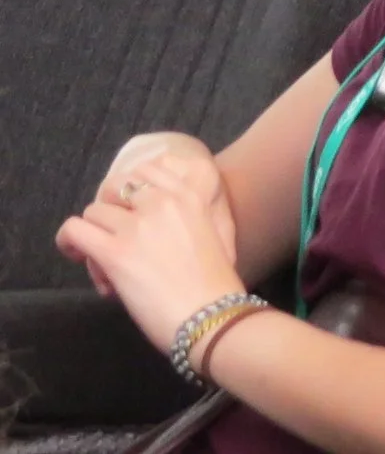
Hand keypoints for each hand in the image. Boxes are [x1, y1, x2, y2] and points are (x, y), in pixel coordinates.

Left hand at [65, 136, 230, 297]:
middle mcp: (162, 203)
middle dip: (110, 211)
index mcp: (189, 196)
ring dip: (94, 233)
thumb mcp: (208, 236)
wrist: (211, 316)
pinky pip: (75, 231)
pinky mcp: (115, 252)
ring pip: (93, 211)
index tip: (131, 212)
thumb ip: (182, 221)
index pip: (146, 170)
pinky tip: (77, 253)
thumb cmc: (214, 287)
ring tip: (102, 260)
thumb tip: (154, 231)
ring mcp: (137, 226)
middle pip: (115, 188)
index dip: (130, 192)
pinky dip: (69, 240)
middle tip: (114, 237)